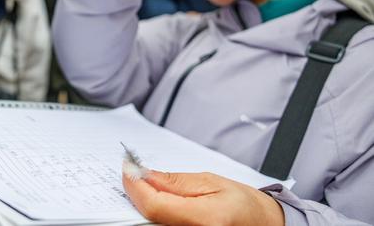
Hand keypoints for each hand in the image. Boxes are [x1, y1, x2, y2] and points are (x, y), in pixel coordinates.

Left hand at [123, 169, 284, 225]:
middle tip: (131, 175)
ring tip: (143, 186)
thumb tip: (143, 175)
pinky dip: (153, 215)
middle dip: (136, 194)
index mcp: (207, 219)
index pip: (154, 206)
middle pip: (149, 217)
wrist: (264, 225)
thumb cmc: (244, 205)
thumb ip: (174, 182)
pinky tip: (152, 202)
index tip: (127, 169)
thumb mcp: (211, 182)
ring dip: (143, 205)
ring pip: (152, 224)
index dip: (135, 187)